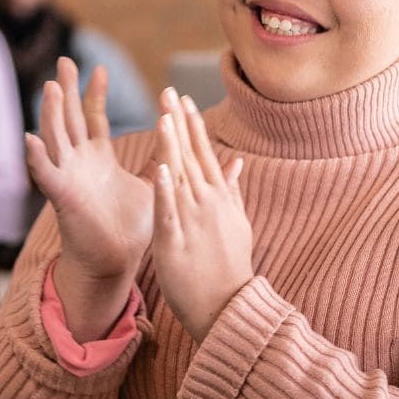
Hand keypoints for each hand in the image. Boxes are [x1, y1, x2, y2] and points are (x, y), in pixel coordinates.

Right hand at [26, 58, 152, 340]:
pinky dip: (37, 157)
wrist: (118, 261)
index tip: (99, 67)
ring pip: (55, 138)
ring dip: (51, 113)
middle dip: (66, 90)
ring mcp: (68, 177)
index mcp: (98, 158)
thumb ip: (164, 158)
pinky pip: (46, 174)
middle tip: (64, 60)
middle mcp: (79, 163)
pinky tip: (30, 139)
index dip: (94, 93)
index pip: (93, 118)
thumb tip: (183, 137)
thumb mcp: (152, 183)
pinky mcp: (63, 197)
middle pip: (69, 118)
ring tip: (49, 87)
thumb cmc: (133, 226)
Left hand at [150, 88, 251, 341]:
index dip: (193, 124)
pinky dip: (166, 190)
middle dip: (179, 122)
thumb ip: (232, 190)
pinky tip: (161, 168)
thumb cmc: (230, 266)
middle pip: (191, 155)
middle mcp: (207, 202)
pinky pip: (169, 211)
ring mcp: (192, 220)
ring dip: (172, 145)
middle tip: (169, 91)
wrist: (227, 306)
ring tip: (164, 117)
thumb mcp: (237, 223)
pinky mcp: (176, 241)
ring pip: (180, 175)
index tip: (184, 98)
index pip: (204, 152)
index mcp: (219, 197)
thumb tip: (236, 162)